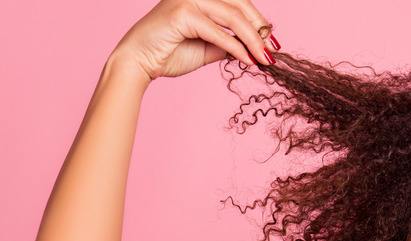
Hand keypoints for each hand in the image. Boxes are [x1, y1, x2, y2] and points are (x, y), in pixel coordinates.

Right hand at [113, 0, 278, 82]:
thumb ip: (228, 42)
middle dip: (260, 30)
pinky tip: (248, 61)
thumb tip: (254, 47)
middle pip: (240, 5)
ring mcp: (187, 0)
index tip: (273, 44)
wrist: (138, 64)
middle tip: (272, 52)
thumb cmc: (168, 54)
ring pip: (233, 18)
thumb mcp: (208, 47)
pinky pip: (219, 33)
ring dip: (253, 41)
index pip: (239, 3)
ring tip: (264, 59)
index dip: (259, 22)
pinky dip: (237, 48)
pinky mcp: (182, 14)